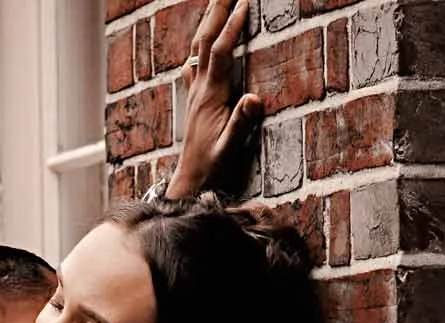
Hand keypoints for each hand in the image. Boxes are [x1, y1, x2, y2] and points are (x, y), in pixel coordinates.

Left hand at [169, 1, 262, 198]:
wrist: (189, 183)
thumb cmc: (212, 169)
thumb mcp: (230, 149)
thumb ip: (241, 124)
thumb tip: (254, 99)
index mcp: (210, 96)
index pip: (220, 51)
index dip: (232, 27)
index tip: (244, 3)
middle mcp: (199, 90)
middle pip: (204, 41)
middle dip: (216, 12)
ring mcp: (194, 94)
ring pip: (197, 49)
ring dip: (207, 22)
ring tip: (217, 2)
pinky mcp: (194, 101)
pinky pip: (194, 64)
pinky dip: (200, 45)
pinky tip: (201, 42)